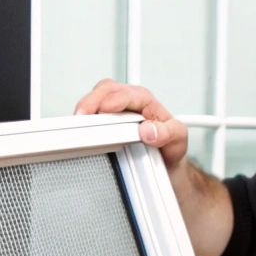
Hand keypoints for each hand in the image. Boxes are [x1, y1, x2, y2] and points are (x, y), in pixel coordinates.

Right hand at [73, 78, 189, 170]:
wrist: (165, 164)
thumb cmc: (170, 147)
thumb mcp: (178, 139)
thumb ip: (168, 133)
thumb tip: (149, 130)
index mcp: (145, 102)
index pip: (128, 94)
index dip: (116, 99)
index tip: (107, 107)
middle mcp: (128, 103)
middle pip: (105, 91)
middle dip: (92, 101)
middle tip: (82, 115)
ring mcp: (113, 114)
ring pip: (94, 102)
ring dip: (84, 111)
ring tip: (77, 124)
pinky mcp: (103, 125)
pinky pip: (90, 118)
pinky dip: (82, 124)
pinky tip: (79, 132)